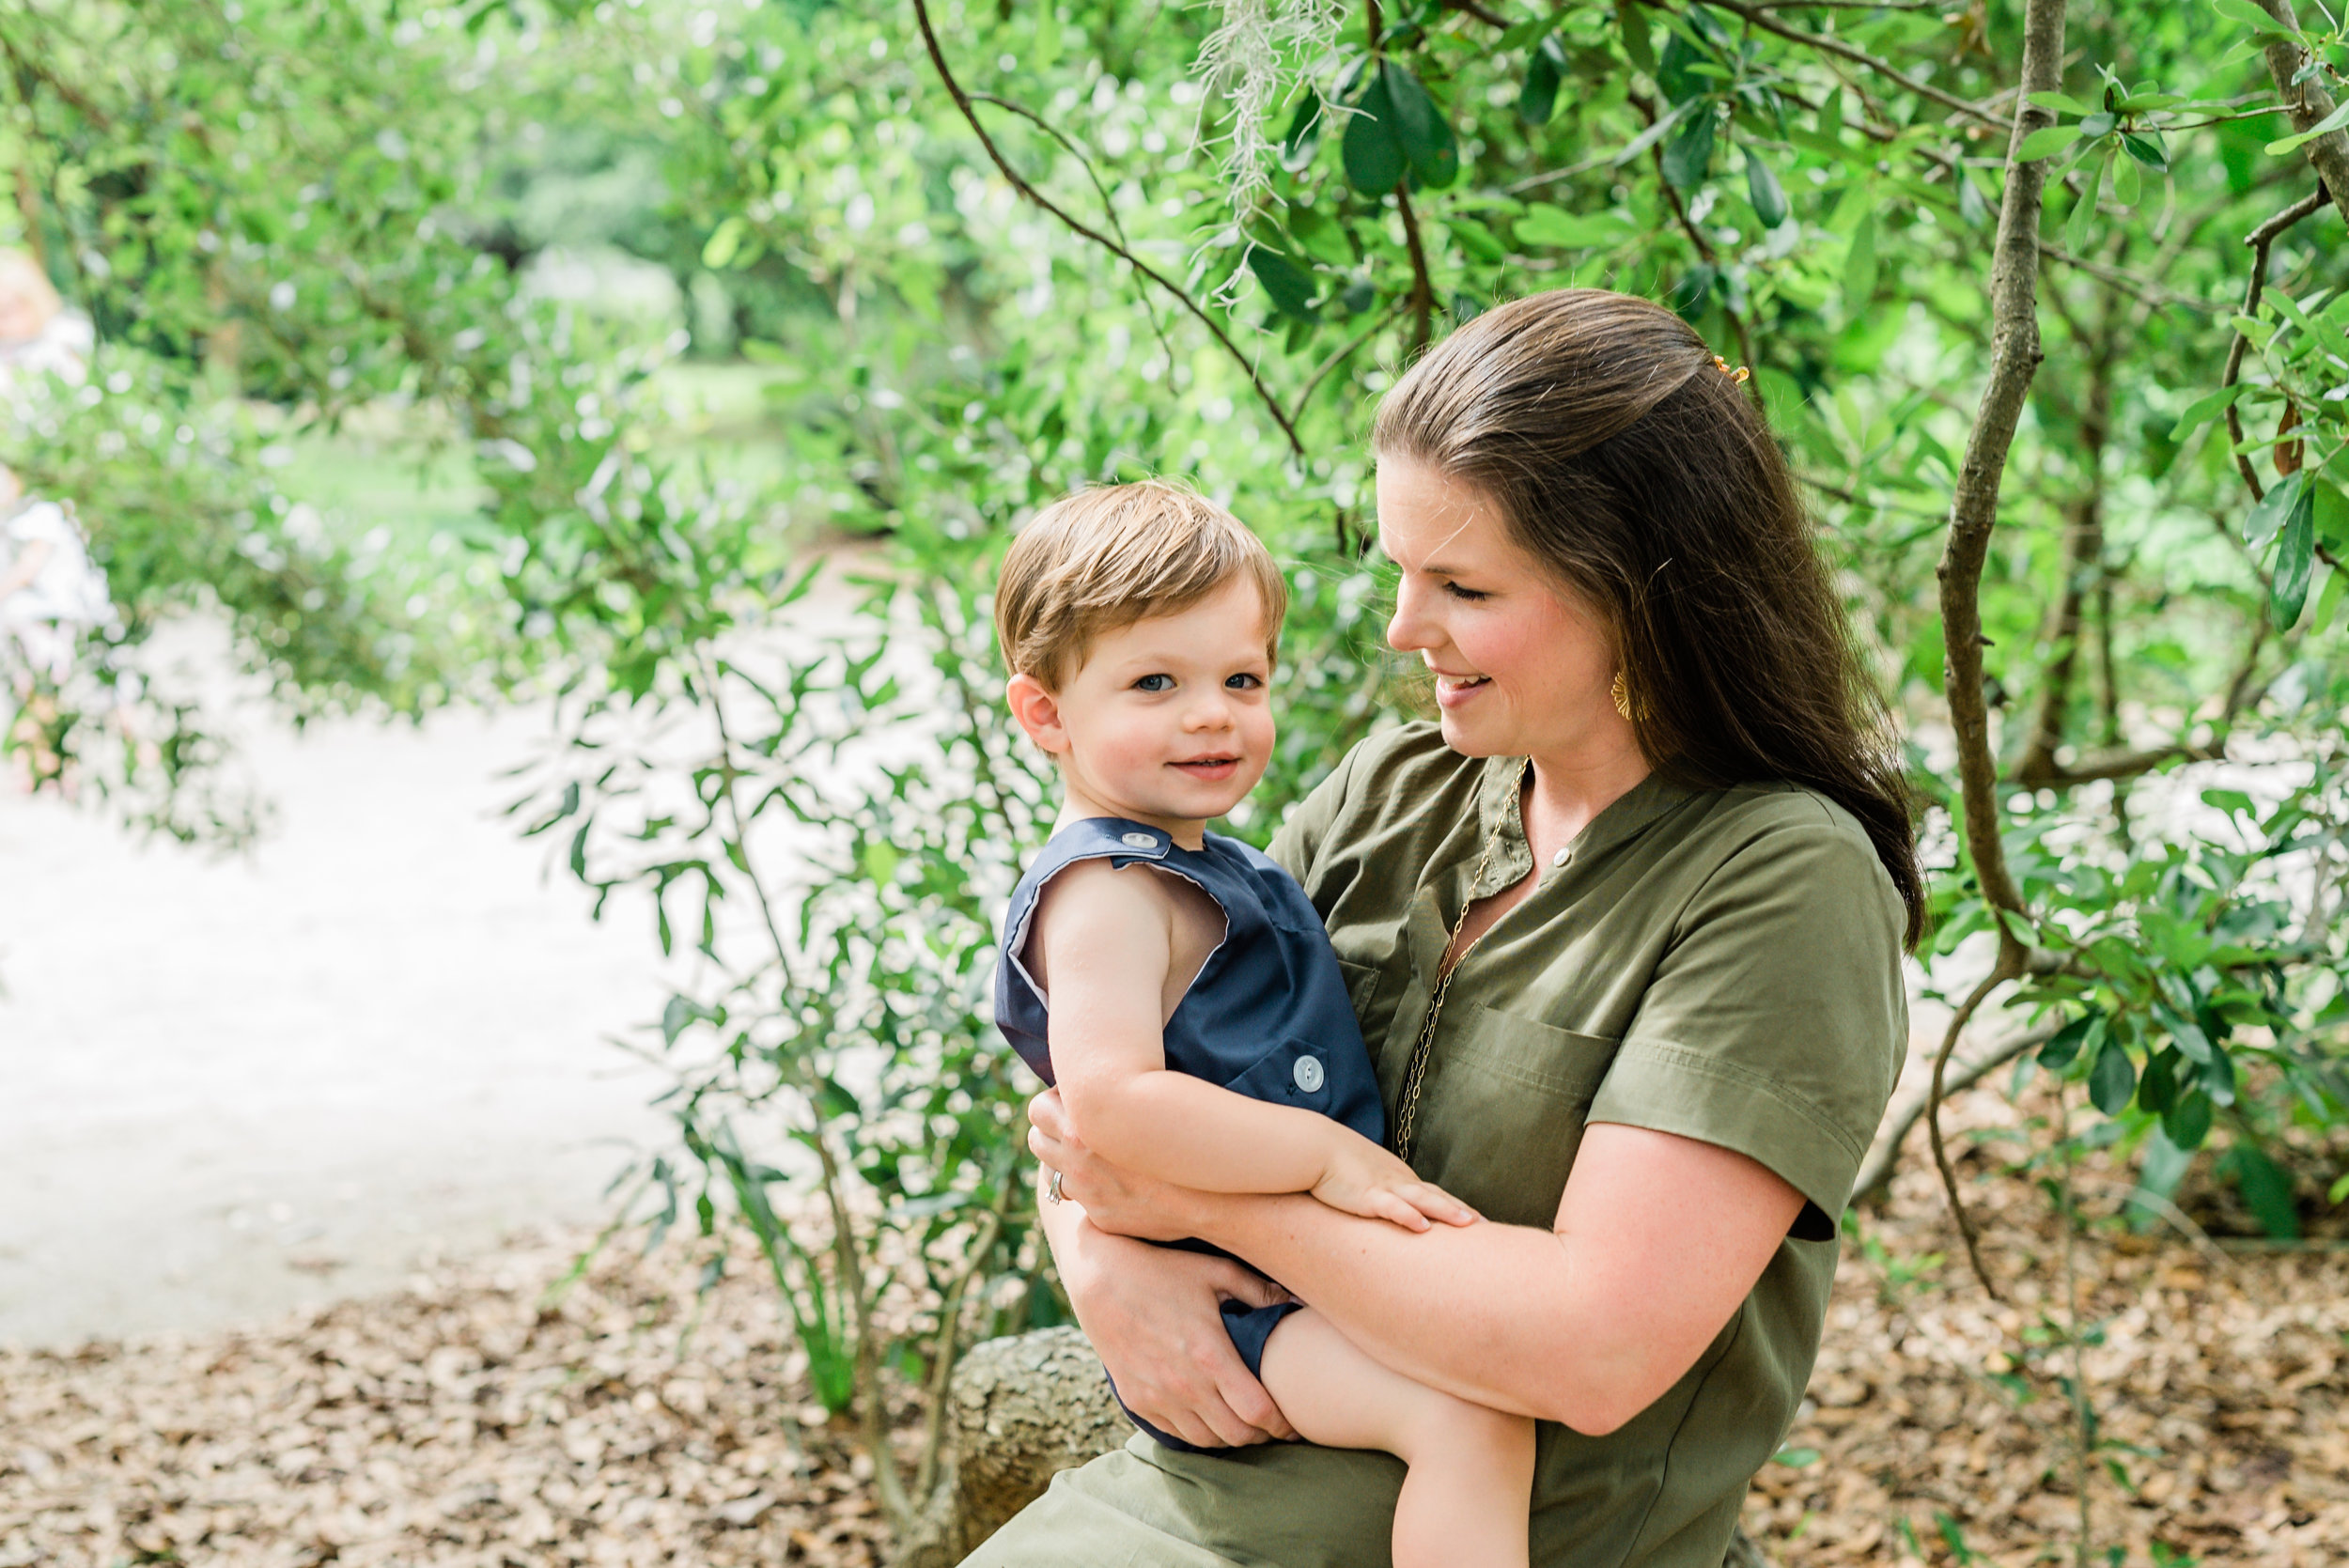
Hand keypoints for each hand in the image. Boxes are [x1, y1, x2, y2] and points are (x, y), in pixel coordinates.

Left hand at [1028, 1086, 1201, 1242]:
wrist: (1211, 1193)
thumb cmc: (1184, 1136)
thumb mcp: (1143, 1105)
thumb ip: (1110, 1099)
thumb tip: (1099, 1087)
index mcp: (1081, 1127)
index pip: (1038, 1108)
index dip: (1055, 1102)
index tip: (1073, 1101)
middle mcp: (1077, 1161)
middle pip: (1036, 1139)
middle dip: (1051, 1131)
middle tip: (1075, 1126)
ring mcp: (1087, 1192)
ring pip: (1051, 1173)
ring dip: (1065, 1161)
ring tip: (1091, 1154)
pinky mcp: (1100, 1216)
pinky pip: (1082, 1198)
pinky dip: (1092, 1189)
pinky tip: (1117, 1180)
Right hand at [1051, 1197, 1300, 1448]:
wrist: (1099, 1278)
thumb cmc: (1163, 1270)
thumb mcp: (1216, 1270)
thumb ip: (1259, 1291)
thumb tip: (1296, 1304)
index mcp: (1210, 1355)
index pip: (1258, 1411)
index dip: (1282, 1424)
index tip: (1294, 1423)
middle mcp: (1185, 1384)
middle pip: (1237, 1435)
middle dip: (1262, 1435)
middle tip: (1274, 1425)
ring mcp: (1158, 1396)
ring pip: (1207, 1440)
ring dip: (1231, 1438)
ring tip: (1244, 1423)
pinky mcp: (1137, 1401)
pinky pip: (1177, 1434)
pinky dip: (1199, 1433)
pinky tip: (1210, 1418)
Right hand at [1311, 1130, 1480, 1231]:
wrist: (1315, 1146)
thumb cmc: (1336, 1163)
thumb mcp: (1364, 1178)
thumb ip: (1379, 1192)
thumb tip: (1387, 1207)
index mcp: (1399, 1179)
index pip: (1435, 1194)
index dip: (1457, 1207)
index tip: (1479, 1221)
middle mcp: (1398, 1182)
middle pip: (1437, 1197)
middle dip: (1463, 1212)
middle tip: (1489, 1228)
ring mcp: (1385, 1188)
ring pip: (1422, 1200)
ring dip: (1446, 1211)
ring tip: (1469, 1223)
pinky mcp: (1367, 1196)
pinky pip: (1391, 1207)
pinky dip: (1408, 1215)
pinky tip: (1423, 1226)